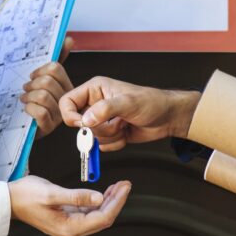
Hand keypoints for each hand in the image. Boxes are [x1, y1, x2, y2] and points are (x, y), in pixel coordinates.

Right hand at [8, 175, 130, 235]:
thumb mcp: (52, 193)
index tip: (124, 188)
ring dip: (110, 201)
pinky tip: (105, 192)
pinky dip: (99, 202)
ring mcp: (70, 227)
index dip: (116, 202)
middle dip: (116, 201)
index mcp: (69, 228)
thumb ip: (77, 196)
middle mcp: (71, 231)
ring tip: (119, 186)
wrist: (8, 201)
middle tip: (125, 184)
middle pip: (103, 219)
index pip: (102, 218)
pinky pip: (90, 213)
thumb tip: (99, 198)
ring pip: (98, 216)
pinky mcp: (68, 220)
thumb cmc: (25, 196)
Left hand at [21, 37, 74, 138]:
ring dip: (28, 97)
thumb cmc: (34, 101)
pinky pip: (40, 112)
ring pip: (43, 96)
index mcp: (66, 86)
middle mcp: (66, 100)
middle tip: (26, 89)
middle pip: (47, 81)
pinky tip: (27, 109)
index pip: (55, 68)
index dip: (40, 70)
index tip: (32, 76)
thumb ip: (56, 61)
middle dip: (32, 84)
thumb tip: (69, 39)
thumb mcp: (43, 79)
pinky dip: (30, 108)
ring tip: (25, 99)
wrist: (22, 126)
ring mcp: (58, 115)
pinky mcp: (49, 126)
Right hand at [59, 76, 200, 151]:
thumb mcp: (128, 103)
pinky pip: (102, 146)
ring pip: (92, 137)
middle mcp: (95, 104)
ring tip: (125, 125)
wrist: (168, 117)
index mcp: (95, 89)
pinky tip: (127, 133)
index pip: (67, 102)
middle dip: (100, 128)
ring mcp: (102, 119)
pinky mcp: (110, 133)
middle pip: (79, 124)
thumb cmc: (152, 103)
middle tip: (117, 122)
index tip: (84, 124)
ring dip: (110, 136)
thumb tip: (86, 120)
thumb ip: (105, 109)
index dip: (71, 116)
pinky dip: (115, 144)